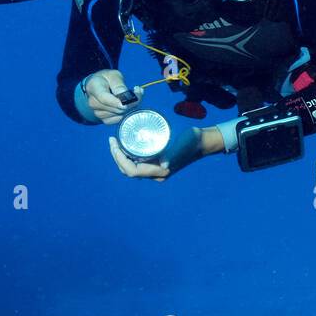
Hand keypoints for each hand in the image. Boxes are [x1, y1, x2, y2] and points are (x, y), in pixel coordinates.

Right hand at [82, 70, 137, 124]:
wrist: (98, 86)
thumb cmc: (107, 79)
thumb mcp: (113, 75)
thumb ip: (119, 85)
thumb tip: (127, 97)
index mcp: (94, 88)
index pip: (104, 98)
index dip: (117, 102)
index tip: (128, 102)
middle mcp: (93, 102)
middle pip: (115, 108)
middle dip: (131, 102)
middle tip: (139, 91)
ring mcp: (97, 112)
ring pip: (120, 114)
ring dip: (130, 107)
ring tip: (132, 96)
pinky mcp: (104, 119)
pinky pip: (119, 119)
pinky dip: (126, 113)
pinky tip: (127, 104)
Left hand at [107, 126, 222, 181]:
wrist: (203, 142)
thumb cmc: (192, 143)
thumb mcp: (182, 146)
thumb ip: (173, 154)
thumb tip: (165, 164)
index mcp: (160, 172)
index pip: (132, 170)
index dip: (119, 159)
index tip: (114, 143)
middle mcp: (157, 174)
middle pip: (129, 170)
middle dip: (117, 157)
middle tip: (112, 140)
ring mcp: (156, 170)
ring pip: (132, 167)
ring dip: (121, 157)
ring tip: (116, 142)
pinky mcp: (157, 163)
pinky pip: (137, 163)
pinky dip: (128, 156)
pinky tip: (126, 145)